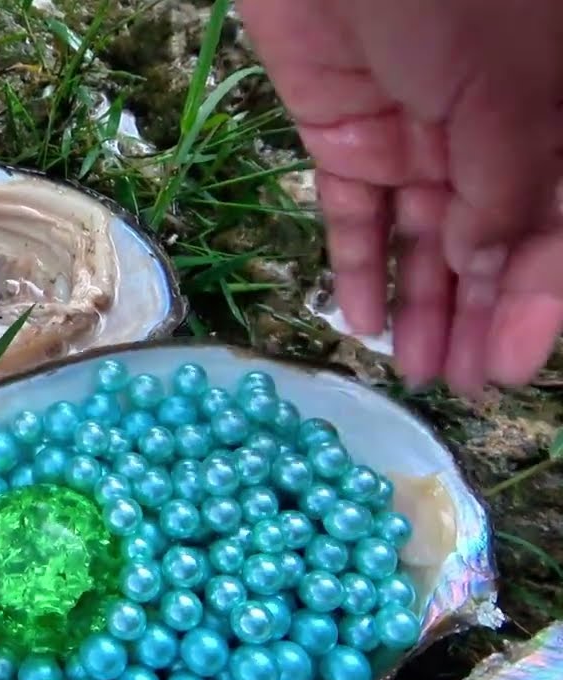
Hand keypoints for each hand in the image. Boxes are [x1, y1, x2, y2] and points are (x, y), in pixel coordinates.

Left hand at [236, 0, 562, 393]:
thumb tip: (488, 268)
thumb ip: (504, 183)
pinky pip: (355, 214)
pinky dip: (359, 267)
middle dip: (481, 315)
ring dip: (424, 307)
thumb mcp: (498, 88)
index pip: (555, 228)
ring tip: (418, 374)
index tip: (506, 366)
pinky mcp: (345, 137)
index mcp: (549, 117)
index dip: (534, 300)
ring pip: (425, 240)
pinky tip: (362, 325)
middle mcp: (488, 135)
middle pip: (492, 243)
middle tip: (462, 385)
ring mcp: (415, 138)